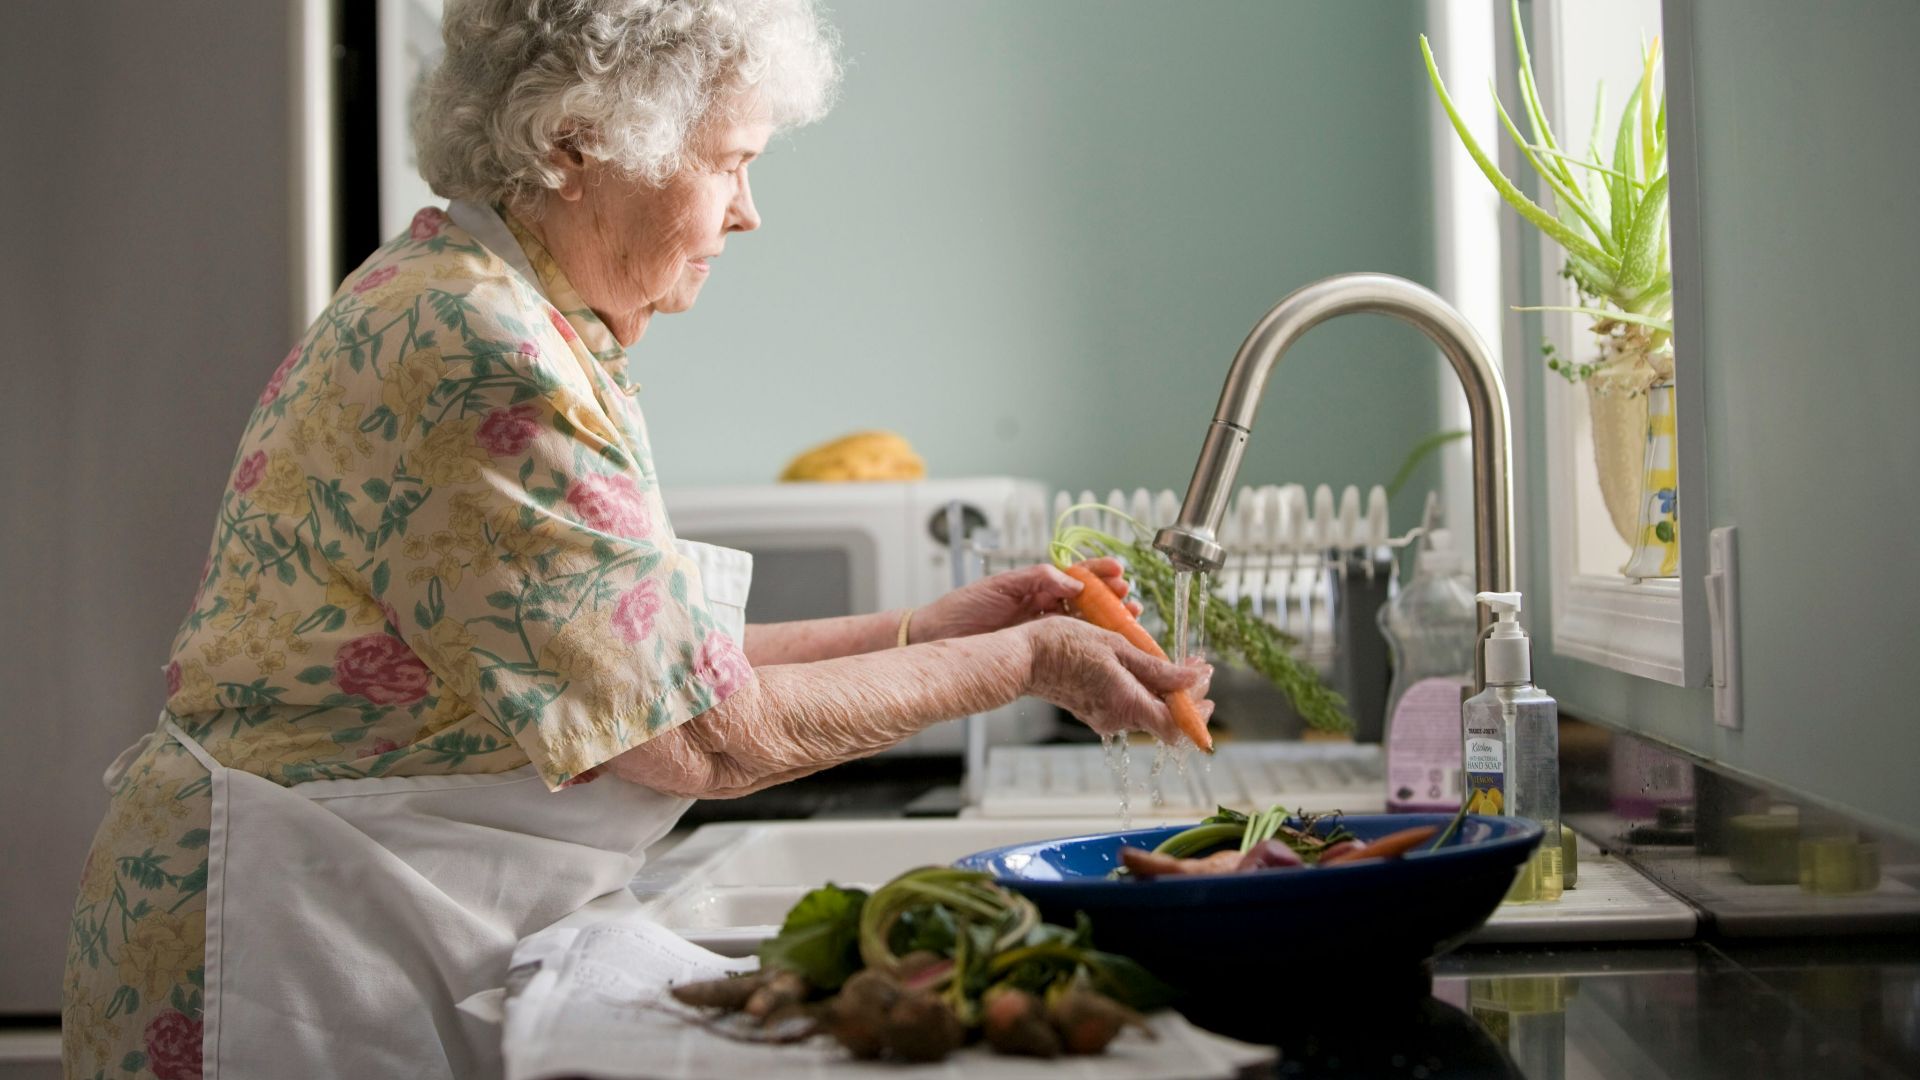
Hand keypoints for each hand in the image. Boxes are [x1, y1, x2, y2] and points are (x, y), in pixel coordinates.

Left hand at [911, 558, 1139, 641]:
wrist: (937, 639)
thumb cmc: (961, 609)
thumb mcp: (1000, 586)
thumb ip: (1037, 579)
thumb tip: (1073, 581)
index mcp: (1035, 586)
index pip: (1075, 575)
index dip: (1099, 573)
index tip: (1119, 572)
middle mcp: (1043, 607)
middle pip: (1088, 600)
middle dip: (1112, 598)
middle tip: (1130, 599)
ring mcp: (1042, 630)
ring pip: (1084, 624)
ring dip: (1108, 620)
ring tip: (1129, 618)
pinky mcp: (1037, 652)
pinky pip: (1070, 646)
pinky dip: (1091, 644)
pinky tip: (1107, 645)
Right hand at [1020, 618, 1214, 744]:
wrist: (1023, 657)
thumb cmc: (1064, 645)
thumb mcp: (1117, 647)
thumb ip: (1157, 669)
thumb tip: (1192, 679)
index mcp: (1127, 704)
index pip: (1176, 726)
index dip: (1197, 711)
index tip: (1205, 682)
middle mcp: (1117, 719)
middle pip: (1164, 717)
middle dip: (1185, 694)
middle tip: (1194, 667)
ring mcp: (1104, 717)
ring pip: (1147, 709)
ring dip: (1165, 689)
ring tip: (1171, 662)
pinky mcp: (1094, 710)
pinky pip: (1128, 704)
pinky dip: (1143, 688)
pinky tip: (1143, 666)